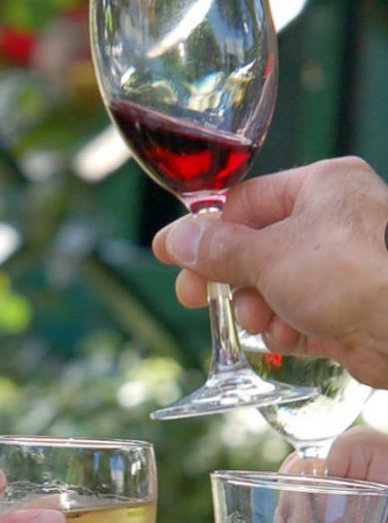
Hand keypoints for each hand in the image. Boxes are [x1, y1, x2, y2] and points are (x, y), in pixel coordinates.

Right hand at [151, 156, 387, 387]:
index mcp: (321, 187)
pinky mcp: (345, 308)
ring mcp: (341, 267)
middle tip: (193, 296)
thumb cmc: (350, 274)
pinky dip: (283, 326)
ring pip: (271, 284)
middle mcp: (332, 221)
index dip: (205, 231)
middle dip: (227, 277)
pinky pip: (295, 313)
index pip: (245, 203)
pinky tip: (284, 335)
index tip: (172, 254)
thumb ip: (217, 248)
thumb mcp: (269, 255)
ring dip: (255, 307)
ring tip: (257, 319)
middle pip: (254, 247)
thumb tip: (174, 239)